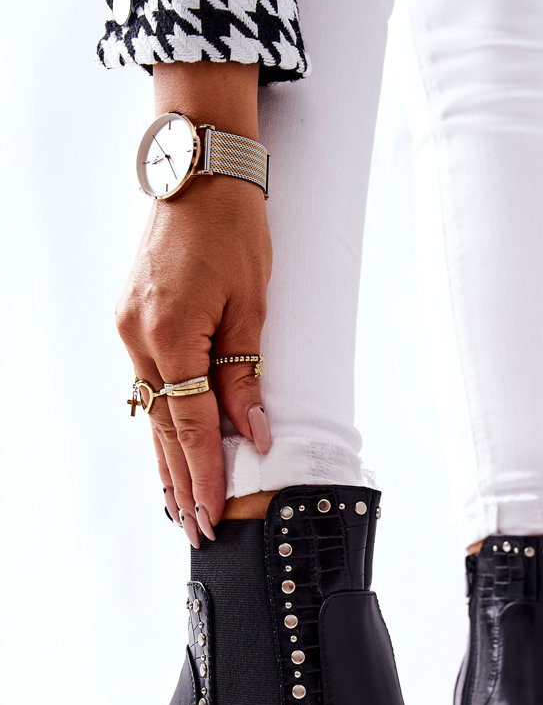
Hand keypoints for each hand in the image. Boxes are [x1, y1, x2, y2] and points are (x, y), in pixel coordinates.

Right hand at [116, 172, 271, 545]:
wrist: (198, 172)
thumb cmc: (233, 229)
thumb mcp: (251, 304)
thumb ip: (245, 375)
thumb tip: (252, 433)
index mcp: (170, 334)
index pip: (191, 425)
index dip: (203, 476)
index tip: (213, 516)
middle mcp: (138, 337)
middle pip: (163, 429)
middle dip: (182, 483)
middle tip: (195, 531)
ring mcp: (129, 329)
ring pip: (150, 412)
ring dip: (165, 461)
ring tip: (178, 507)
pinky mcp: (132, 321)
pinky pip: (147, 386)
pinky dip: (159, 423)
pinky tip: (166, 451)